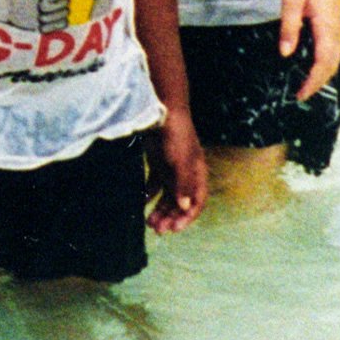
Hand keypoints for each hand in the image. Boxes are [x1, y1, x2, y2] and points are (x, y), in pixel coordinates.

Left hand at [146, 111, 206, 233]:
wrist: (161, 110)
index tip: (173, 229)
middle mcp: (187, 174)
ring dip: (160, 209)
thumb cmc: (175, 135)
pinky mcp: (159, 162)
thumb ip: (183, 184)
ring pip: (168, 195)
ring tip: (148, 222)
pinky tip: (141, 201)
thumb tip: (185, 207)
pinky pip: (155, 183)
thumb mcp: (180, 161)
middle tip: (156, 229)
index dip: (186, 218)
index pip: (196, 203)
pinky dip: (150, 193)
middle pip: (180, 202)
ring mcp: (173, 168)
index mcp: (198, 175)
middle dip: (170, 217)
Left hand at [282, 0, 339, 100]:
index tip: (300, 94)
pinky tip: (315, 63)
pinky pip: (334, 46)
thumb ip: (290, 28)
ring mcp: (338, 23)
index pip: (324, 62)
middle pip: (333, 63)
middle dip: (319, 81)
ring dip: (324, 72)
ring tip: (307, 84)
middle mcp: (338, 28)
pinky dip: (326, 60)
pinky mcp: (335, 19)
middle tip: (301, 94)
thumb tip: (287, 54)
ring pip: (336, 56)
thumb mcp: (291, 0)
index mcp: (328, 26)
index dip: (313, 81)